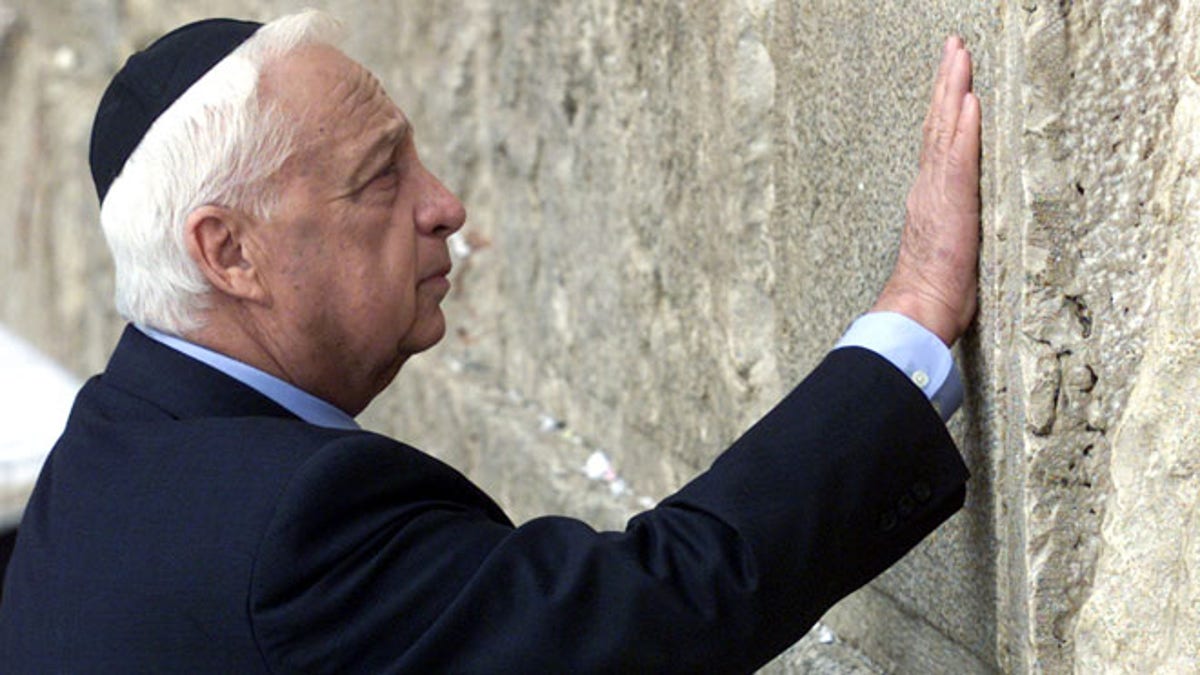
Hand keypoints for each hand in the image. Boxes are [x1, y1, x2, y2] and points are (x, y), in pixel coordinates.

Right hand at [872, 36, 980, 345]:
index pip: (938, 142)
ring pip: (945, 128)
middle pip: (937, 124)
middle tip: (953, 45)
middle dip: (946, 81)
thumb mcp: (945, 253)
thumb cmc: (932, 293)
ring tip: (959, 53)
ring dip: (953, 87)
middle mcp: (928, 186)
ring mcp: (937, 190)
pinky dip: (962, 123)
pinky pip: (958, 153)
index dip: (944, 108)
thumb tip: (956, 228)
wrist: (916, 309)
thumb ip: (949, 230)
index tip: (953, 77)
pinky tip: (969, 97)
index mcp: (928, 197)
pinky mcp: (952, 200)